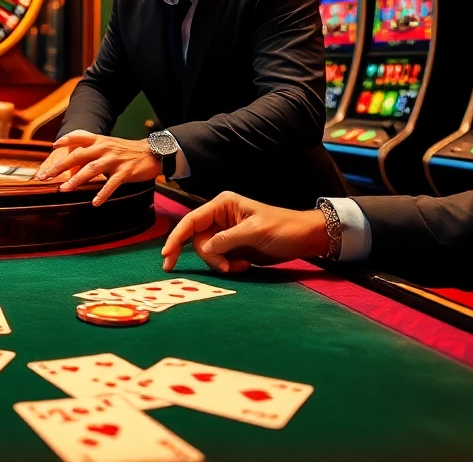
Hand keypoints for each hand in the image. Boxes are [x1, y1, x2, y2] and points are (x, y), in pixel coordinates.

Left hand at [35, 130, 161, 206]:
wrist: (153, 152)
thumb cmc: (127, 151)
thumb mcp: (108, 145)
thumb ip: (91, 149)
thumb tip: (71, 159)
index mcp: (100, 141)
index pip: (79, 136)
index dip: (66, 140)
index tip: (53, 147)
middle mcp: (104, 148)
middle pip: (78, 156)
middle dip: (60, 166)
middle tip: (46, 176)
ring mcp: (114, 160)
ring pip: (91, 169)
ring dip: (76, 180)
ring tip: (64, 189)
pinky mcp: (125, 172)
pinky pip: (112, 184)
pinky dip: (102, 194)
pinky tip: (94, 202)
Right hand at [159, 192, 328, 272]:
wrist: (306, 238)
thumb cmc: (284, 228)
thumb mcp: (256, 232)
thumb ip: (227, 239)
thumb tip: (205, 248)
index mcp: (222, 205)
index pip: (191, 221)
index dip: (176, 238)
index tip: (166, 257)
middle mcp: (220, 218)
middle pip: (197, 241)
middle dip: (209, 257)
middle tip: (226, 267)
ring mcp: (226, 233)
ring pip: (207, 253)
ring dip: (220, 264)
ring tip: (240, 266)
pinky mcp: (233, 248)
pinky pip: (219, 260)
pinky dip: (228, 267)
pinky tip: (245, 266)